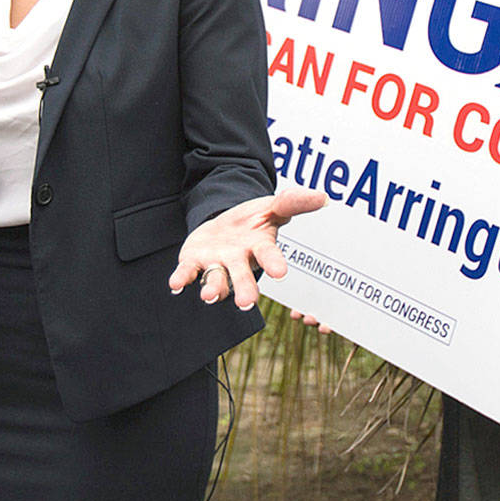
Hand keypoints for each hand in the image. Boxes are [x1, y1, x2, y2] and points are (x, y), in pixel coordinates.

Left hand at [168, 190, 325, 309]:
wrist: (223, 222)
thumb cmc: (253, 220)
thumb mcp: (272, 206)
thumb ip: (294, 202)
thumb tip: (322, 197)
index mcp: (259, 247)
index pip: (269, 256)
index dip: (274, 263)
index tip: (280, 272)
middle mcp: (239, 261)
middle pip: (242, 276)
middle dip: (244, 288)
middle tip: (246, 303)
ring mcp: (216, 264)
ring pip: (216, 279)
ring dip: (214, 288)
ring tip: (210, 296)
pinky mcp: (195, 262)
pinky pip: (188, 272)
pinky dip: (183, 279)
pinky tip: (177, 285)